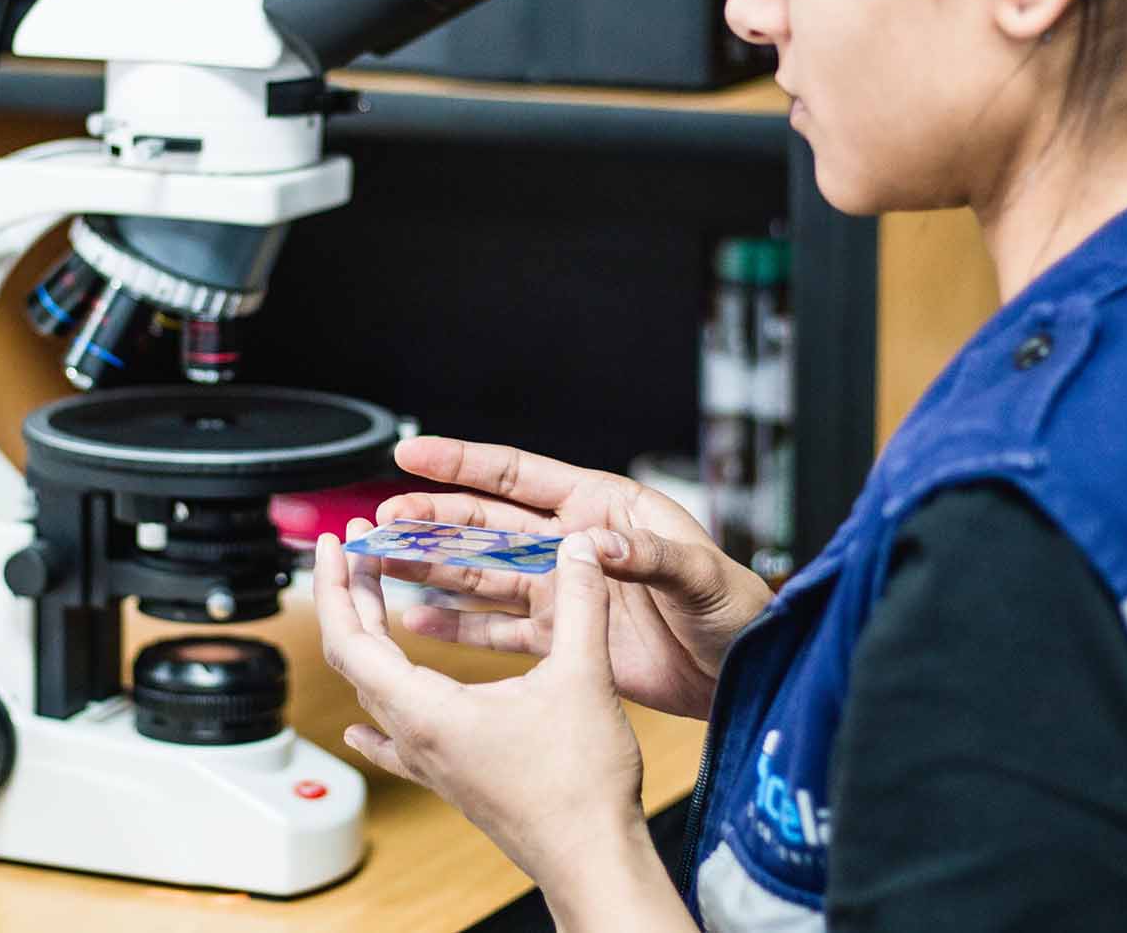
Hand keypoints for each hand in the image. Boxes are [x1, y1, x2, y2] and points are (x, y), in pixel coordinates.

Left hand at [315, 522, 685, 928]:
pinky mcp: (447, 777)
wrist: (592, 860)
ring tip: (372, 597)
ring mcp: (428, 762)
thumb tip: (583, 547)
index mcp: (426, 711)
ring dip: (366, 639)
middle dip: (350, 595)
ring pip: (372, 691)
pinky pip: (390, 742)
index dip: (338, 584)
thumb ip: (580, 604)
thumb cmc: (580, 787)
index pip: (349, 638)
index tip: (339, 543)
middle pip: (353, 658)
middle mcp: (414, 737)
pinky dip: (372, 716)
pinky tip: (359, 729)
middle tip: (358, 548)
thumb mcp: (583, 677)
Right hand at [376, 435, 772, 717]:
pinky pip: (497, 630)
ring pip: (480, 575)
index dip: (462, 462)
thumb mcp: (698, 575)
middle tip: (378, 523)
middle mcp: (571, 544)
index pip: (518, 475)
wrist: (748, 674)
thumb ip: (646, 556)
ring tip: (380, 567)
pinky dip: (457, 628)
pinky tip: (418, 621)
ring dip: (432, 570)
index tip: (410, 452)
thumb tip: (594, 546)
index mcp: (600, 507)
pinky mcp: (562, 638)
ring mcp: (561, 592)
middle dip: (431, 521)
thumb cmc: (737, 607)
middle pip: (485, 525)